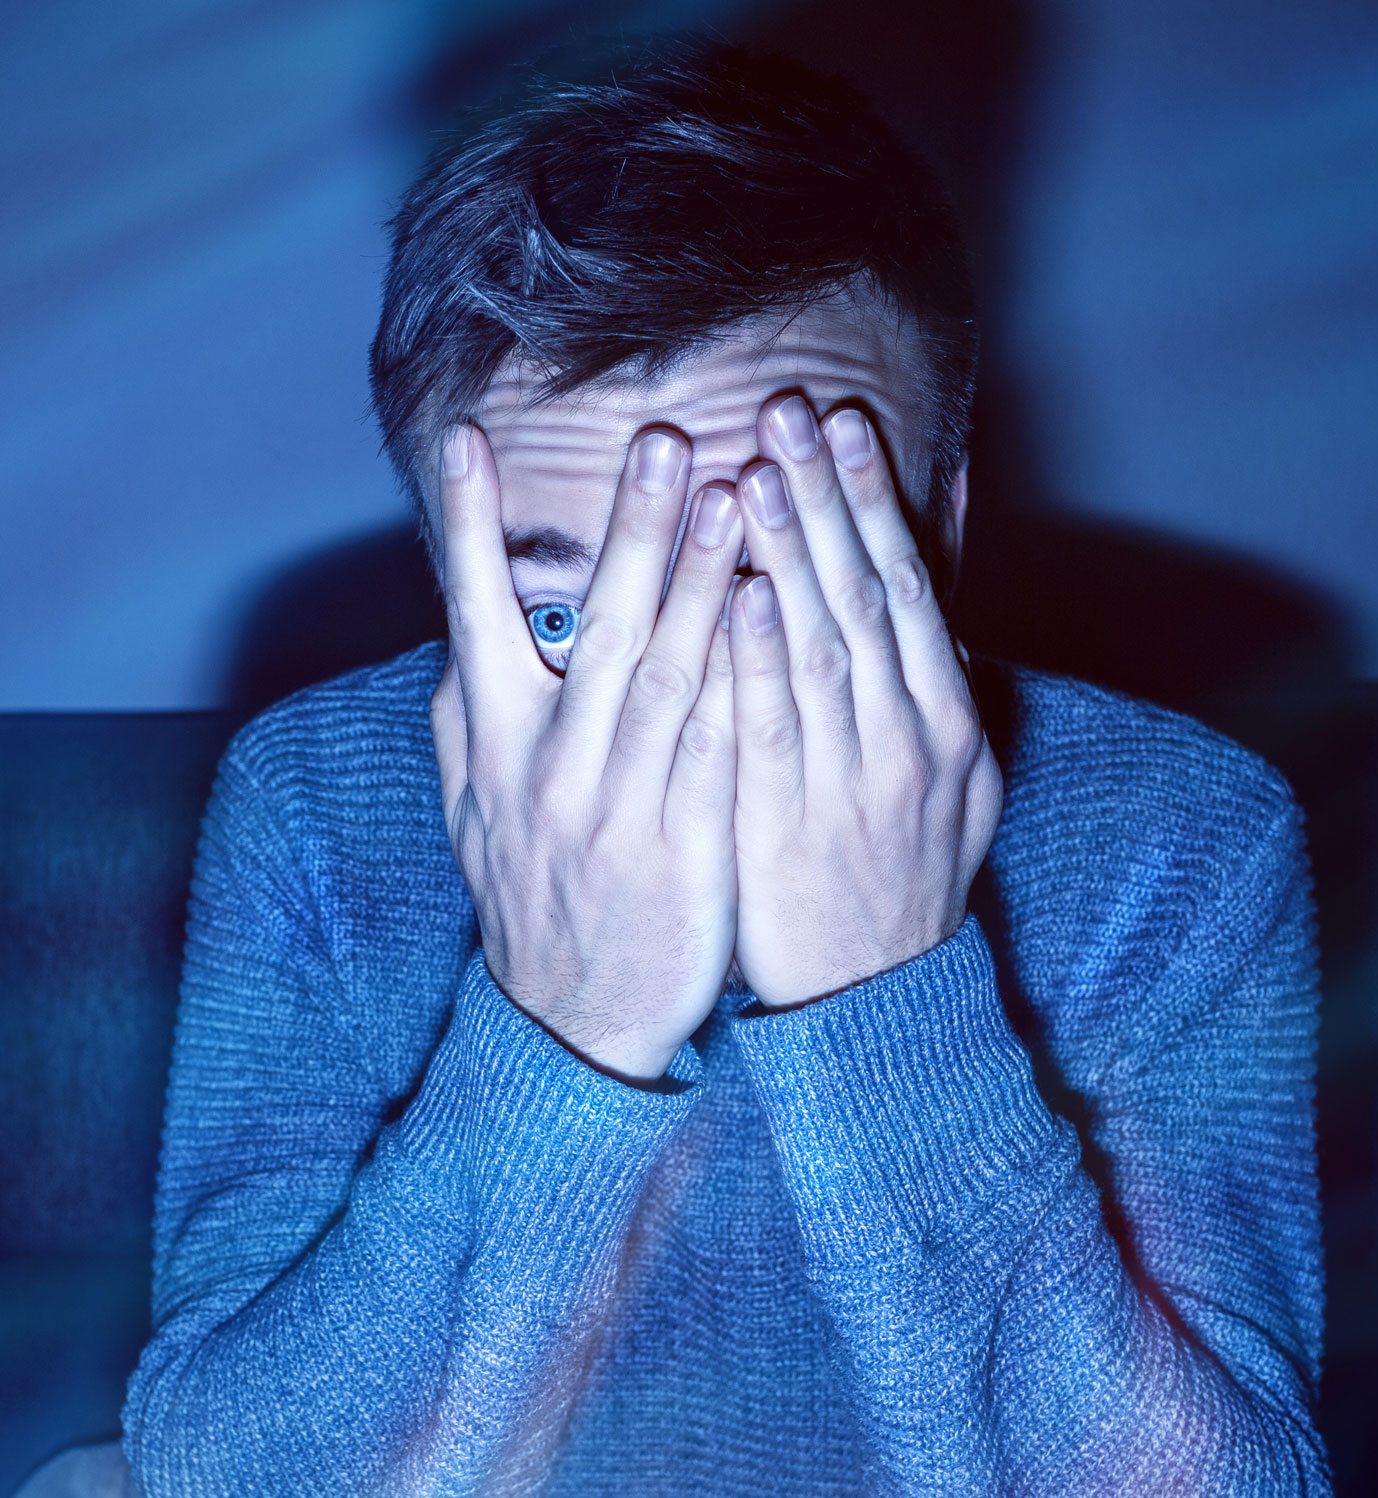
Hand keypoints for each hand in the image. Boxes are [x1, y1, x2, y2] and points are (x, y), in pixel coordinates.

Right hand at [430, 423, 743, 1079]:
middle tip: (662, 437)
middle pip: (596, 629)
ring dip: (699, 581)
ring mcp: (617, 807)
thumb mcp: (471, 817)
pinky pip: (716, 747)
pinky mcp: (683, 845)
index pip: (474, 619)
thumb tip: (454, 640)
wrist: (575, 1025)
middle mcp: (549, 767)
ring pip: (664, 676)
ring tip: (731, 494)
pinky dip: (739, 676)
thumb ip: (461, 725)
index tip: (466, 439)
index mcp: (493, 748)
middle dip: (630, 528)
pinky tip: (769, 612)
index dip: (471, 529)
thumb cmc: (533, 899)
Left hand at [727, 397, 1001, 1007]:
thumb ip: (948, 674)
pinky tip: (738, 592)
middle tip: (788, 407)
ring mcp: (855, 782)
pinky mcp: (792, 825)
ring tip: (753, 467)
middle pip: (868, 596)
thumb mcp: (960, 778)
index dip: (873, 499)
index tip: (840, 420)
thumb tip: (945, 578)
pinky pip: (776, 730)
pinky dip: (761, 658)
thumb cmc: (902, 873)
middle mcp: (912, 739)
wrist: (879, 1000)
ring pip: (824, 648)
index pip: (910, 588)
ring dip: (790, 554)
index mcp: (950, 721)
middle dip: (827, 497)